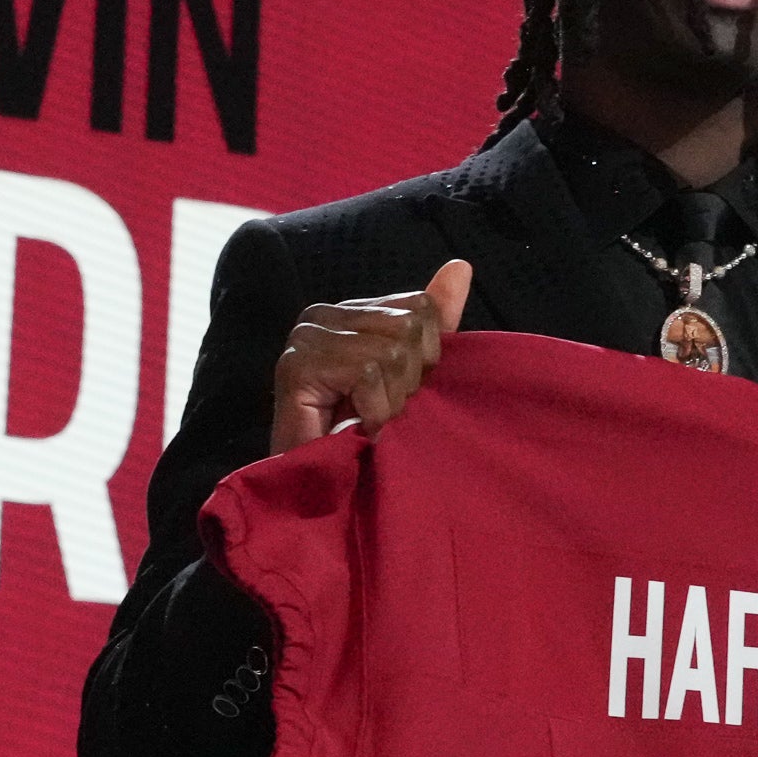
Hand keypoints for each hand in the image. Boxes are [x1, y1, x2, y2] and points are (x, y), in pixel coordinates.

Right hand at [269, 260, 474, 454]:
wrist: (322, 489)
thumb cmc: (365, 437)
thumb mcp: (410, 376)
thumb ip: (433, 325)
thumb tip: (461, 267)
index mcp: (351, 312)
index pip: (420, 308)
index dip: (424, 360)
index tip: (396, 393)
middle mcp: (323, 314)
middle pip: (410, 327)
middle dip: (407, 382)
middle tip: (377, 412)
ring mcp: (306, 337)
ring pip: (392, 350)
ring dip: (389, 402)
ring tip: (365, 422)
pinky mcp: (296, 365)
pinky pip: (367, 371)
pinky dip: (372, 411)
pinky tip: (354, 429)